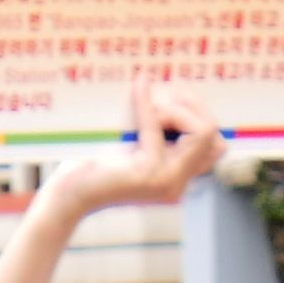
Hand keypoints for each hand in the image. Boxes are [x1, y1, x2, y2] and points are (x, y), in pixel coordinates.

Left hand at [41, 83, 226, 224]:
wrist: (66, 195)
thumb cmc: (93, 163)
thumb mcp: (133, 143)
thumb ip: (160, 128)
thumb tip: (180, 89)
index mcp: (177, 176)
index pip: (216, 144)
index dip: (200, 114)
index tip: (172, 98)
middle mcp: (177, 183)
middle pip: (214, 135)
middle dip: (193, 107)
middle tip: (162, 97)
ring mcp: (166, 180)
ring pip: (202, 132)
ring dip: (177, 109)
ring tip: (148, 106)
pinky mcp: (146, 173)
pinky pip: (158, 128)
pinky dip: (148, 104)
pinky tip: (139, 86)